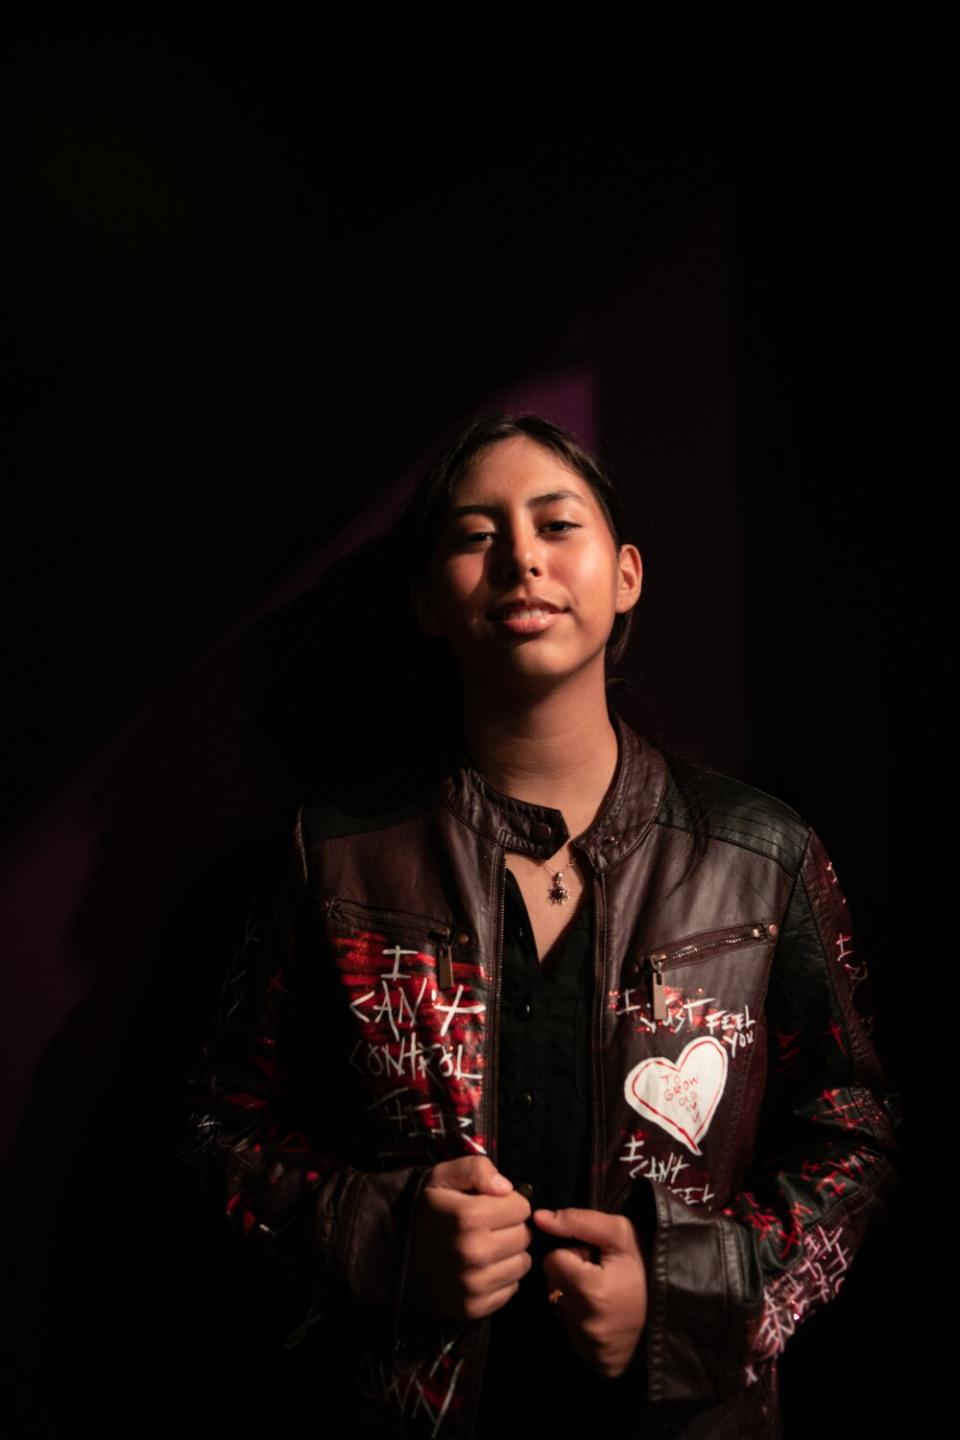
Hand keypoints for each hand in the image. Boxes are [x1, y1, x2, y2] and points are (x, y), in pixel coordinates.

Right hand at [407, 1157, 531, 1321]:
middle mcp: (474, 1253)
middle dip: (511, 1227)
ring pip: (521, 1264)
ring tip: (486, 1247)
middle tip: (488, 1227)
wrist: (390, 1250)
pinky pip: (510, 1289)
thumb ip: (476, 1169)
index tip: (491, 1205)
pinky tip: (481, 1268)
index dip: (509, 1203)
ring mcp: (473, 1285)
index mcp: (469, 1217)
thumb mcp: (442, 1177)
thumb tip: (507, 1188)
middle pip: (523, 1236)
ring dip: (509, 1254)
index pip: (521, 1208)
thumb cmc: (424, 1210)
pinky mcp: (472, 1308)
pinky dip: (501, 1278)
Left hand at [533, 1207, 647, 1378]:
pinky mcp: (595, 1362)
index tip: (594, 1258)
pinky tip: (608, 1316)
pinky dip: (585, 1322)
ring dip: (577, 1300)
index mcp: (590, 1290)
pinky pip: (574, 1334)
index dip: (572, 1254)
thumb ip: (576, 1221)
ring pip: (562, 1310)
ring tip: (608, 1296)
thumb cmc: (648, 1266)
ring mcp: (590, 1348)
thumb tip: (538, 1218)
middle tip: (604, 1277)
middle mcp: (586, 1325)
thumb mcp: (620, 1233)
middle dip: (572, 1277)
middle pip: (554, 1287)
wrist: (678, 1310)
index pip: (551, 1261)